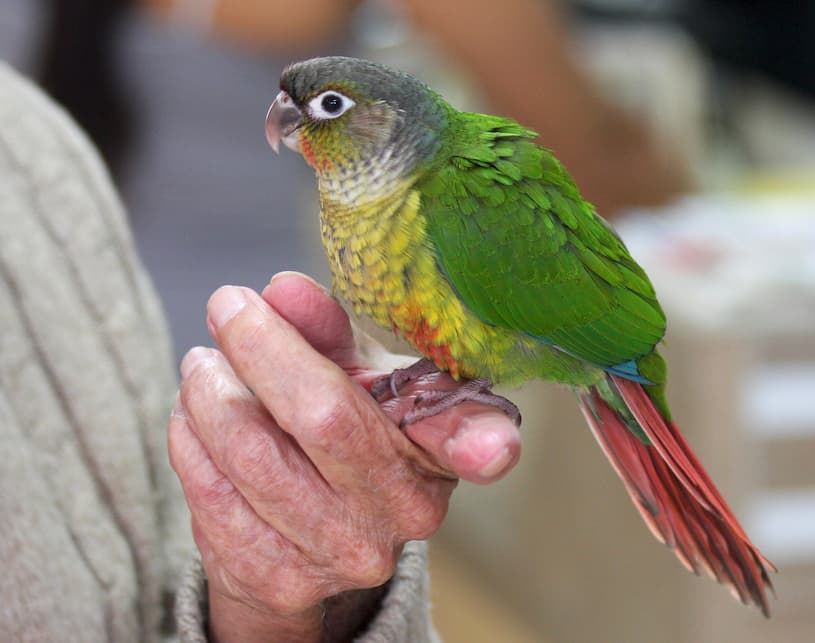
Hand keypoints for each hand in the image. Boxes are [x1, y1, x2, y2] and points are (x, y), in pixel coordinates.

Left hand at [168, 271, 520, 642]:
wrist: (312, 541)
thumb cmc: (346, 436)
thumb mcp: (356, 378)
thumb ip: (327, 330)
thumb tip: (281, 291)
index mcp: (435, 455)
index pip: (460, 441)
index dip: (482, 445)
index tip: (492, 449)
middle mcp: (400, 514)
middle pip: (318, 418)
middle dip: (256, 347)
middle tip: (226, 307)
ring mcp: (340, 555)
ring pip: (248, 452)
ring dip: (208, 392)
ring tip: (203, 366)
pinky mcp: (278, 580)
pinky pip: (208, 495)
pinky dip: (189, 441)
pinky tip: (193, 418)